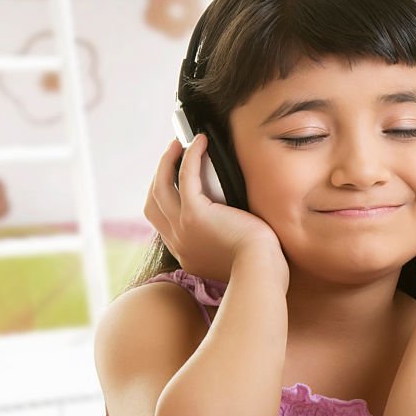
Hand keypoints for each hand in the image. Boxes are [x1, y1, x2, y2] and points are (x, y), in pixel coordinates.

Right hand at [144, 134, 286, 283]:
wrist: (261, 273)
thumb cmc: (260, 266)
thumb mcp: (233, 256)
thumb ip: (224, 240)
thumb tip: (233, 221)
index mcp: (186, 254)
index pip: (164, 224)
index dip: (166, 200)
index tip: (176, 182)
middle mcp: (177, 242)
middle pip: (153, 204)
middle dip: (159, 178)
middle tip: (172, 158)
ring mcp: (182, 229)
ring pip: (161, 188)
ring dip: (167, 163)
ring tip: (178, 145)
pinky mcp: (195, 215)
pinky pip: (185, 177)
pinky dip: (189, 156)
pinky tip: (198, 142)